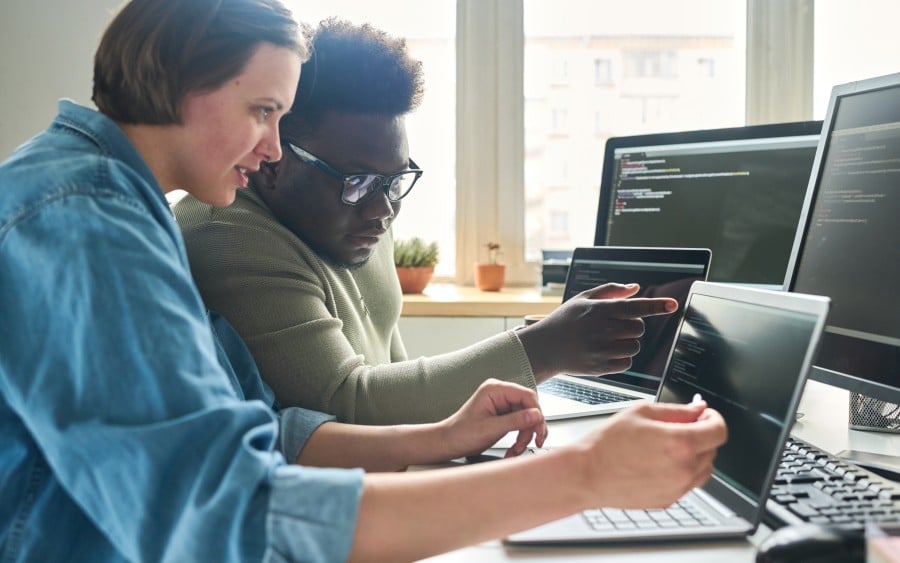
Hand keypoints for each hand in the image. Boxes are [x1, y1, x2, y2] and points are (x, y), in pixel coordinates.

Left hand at [436, 379, 547, 460]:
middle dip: (531, 427)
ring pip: (527, 417)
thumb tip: (536, 415)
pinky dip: (520, 438)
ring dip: (525, 436)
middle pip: (529, 407)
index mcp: (495, 390)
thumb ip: (515, 421)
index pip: (527, 395)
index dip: (536, 413)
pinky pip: (520, 424)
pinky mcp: (503, 415)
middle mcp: (500, 394)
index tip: (538, 430)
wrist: (448, 443)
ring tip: (516, 449)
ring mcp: (502, 404)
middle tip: (534, 442)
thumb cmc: (461, 433)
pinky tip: (514, 449)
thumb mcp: (490, 429)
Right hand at [517, 283, 677, 381]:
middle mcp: (601, 330)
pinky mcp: (601, 367)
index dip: (657, 306)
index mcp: (598, 310)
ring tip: (609, 340)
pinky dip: (622, 357)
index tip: (673, 305)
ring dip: (629, 342)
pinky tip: (605, 352)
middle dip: (633, 326)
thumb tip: (635, 288)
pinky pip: (627, 362)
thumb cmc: (564, 321)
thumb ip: (611, 291)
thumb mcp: (582, 298)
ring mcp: (601, 350)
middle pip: (639, 328)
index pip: (635, 307)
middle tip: (615, 326)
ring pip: (635, 346)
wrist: (544, 348)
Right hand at [572, 401, 726, 509]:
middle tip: (682, 427)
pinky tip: (660, 462)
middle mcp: (683, 469)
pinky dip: (683, 471)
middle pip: (713, 449)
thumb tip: (698, 409)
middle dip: (702, 435)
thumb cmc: (607, 443)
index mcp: (679, 443)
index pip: (719, 431)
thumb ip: (677, 411)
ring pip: (705, 469)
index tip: (706, 416)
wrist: (588, 474)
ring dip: (697, 455)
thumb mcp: (641, 413)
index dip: (715, 419)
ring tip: (669, 446)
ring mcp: (678, 488)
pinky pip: (689, 483)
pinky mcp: (669, 500)